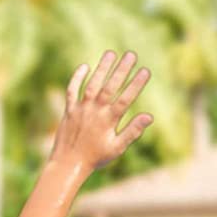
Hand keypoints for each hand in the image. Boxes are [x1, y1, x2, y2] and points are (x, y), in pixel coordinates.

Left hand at [50, 51, 152, 170]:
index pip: (126, 98)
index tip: (146, 70)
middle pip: (110, 86)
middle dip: (122, 70)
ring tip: (111, 53)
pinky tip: (85, 66)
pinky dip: (77, 78)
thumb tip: (149, 116)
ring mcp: (81, 109)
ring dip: (102, 68)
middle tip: (131, 55)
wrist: (68, 164)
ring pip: (92, 84)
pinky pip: (72, 90)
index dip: (136, 84)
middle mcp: (94, 111)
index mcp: (108, 120)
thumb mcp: (118, 148)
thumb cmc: (96, 157)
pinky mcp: (69, 110)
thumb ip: (133, 131)